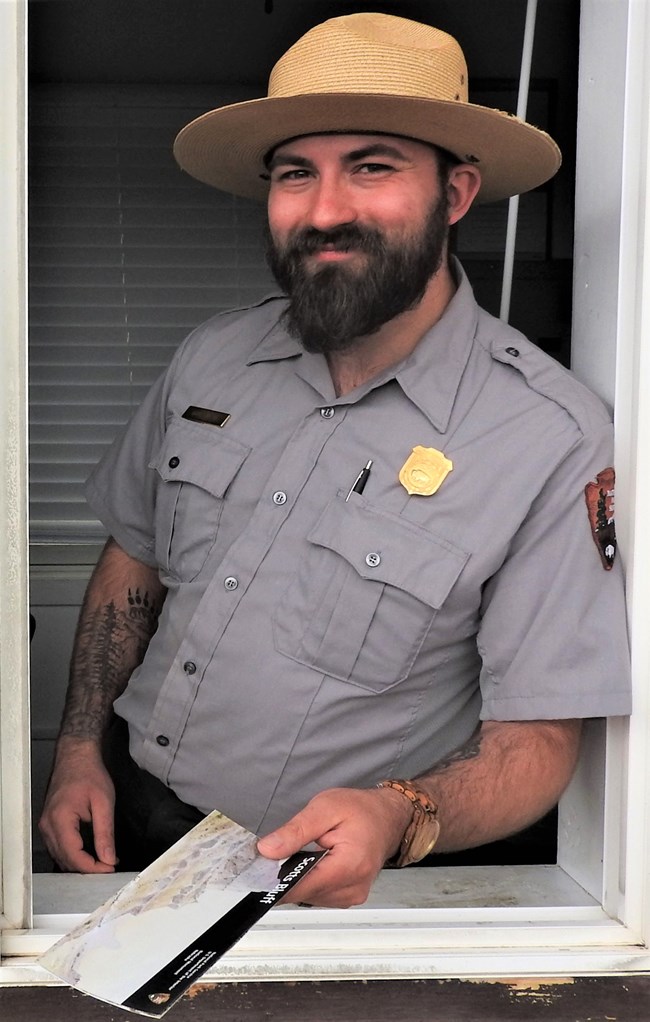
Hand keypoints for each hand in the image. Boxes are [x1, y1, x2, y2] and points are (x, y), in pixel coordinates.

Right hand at [38, 738, 117, 872]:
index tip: (111, 869)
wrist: (75, 756)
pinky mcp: (48, 824)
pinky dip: (73, 855)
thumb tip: (108, 858)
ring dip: (80, 864)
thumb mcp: (104, 802)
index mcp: (60, 820)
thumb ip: (105, 833)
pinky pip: (58, 848)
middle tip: (110, 867)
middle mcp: (48, 826)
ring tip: (103, 862)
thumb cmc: (89, 774)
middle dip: (88, 869)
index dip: (93, 868)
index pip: (74, 856)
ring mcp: (45, 826)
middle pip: (65, 860)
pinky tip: (90, 854)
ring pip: (60, 857)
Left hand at [256, 786, 411, 907]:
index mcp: (349, 865)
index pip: (301, 887)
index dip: (276, 880)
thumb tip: (268, 850)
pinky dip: (311, 881)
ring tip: (303, 853)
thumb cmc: (361, 809)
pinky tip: (314, 863)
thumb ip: (295, 831)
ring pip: (308, 897)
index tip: (259, 871)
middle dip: (287, 874)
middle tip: (281, 851)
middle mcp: (353, 887)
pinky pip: (319, 895)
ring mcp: (352, 895)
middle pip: (303, 894)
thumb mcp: (325, 808)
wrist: (387, 816)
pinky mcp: (349, 897)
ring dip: (300, 878)